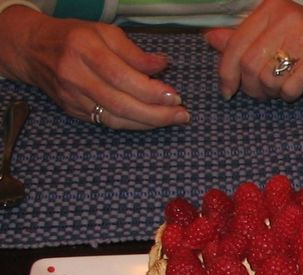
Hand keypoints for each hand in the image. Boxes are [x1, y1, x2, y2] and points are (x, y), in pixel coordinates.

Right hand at [0, 7, 188, 129]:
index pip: (122, 76)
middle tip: (181, 115)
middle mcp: (75, 75)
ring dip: (148, 123)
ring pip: (116, 118)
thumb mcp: (104, 32)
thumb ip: (134, 52)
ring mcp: (72, 97)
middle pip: (121, 103)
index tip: (175, 96)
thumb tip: (162, 65)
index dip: (150, 90)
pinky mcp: (73, 111)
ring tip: (172, 120)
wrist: (32, 49)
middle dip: (156, 113)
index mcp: (84, 49)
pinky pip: (108, 123)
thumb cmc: (74, 37)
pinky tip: (151, 121)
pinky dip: (133, 124)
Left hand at [205, 0, 302, 101]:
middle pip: (250, 65)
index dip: (226, 73)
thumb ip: (242, 36)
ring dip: (270, 94)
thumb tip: (210, 39)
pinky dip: (288, 96)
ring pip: (269, 79)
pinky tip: (294, 91)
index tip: (227, 91)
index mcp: (269, 8)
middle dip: (250, 88)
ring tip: (278, 90)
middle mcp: (285, 17)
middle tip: (259, 94)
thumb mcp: (274, 31)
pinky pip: (290, 88)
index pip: (235, 44)